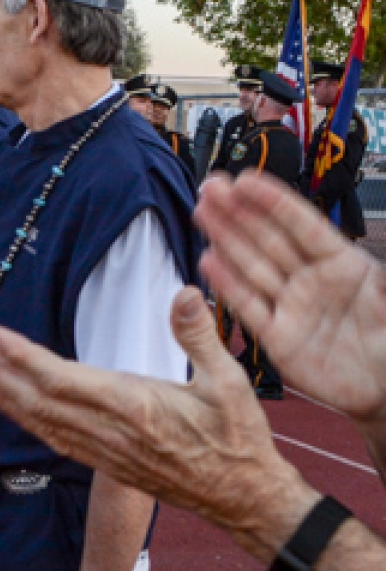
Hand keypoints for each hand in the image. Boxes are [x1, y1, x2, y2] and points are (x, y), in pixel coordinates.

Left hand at [0, 286, 311, 546]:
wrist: (244, 499)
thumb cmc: (241, 439)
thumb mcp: (231, 382)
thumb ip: (199, 335)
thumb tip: (184, 290)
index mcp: (135, 408)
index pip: (62, 380)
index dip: (22, 358)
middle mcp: (110, 432)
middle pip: (39, 401)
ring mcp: (105, 452)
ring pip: (41, 423)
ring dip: (2, 398)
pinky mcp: (106, 463)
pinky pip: (55, 439)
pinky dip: (25, 421)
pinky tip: (7, 408)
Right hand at [198, 172, 385, 427]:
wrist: (385, 390)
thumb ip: (383, 277)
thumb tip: (379, 246)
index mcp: (344, 264)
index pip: (301, 225)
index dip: (273, 202)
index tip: (246, 180)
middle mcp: (311, 280)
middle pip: (269, 239)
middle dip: (238, 212)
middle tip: (212, 188)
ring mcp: (292, 307)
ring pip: (252, 266)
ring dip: (225, 238)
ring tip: (203, 212)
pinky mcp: (277, 337)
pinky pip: (248, 307)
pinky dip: (227, 286)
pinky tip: (208, 262)